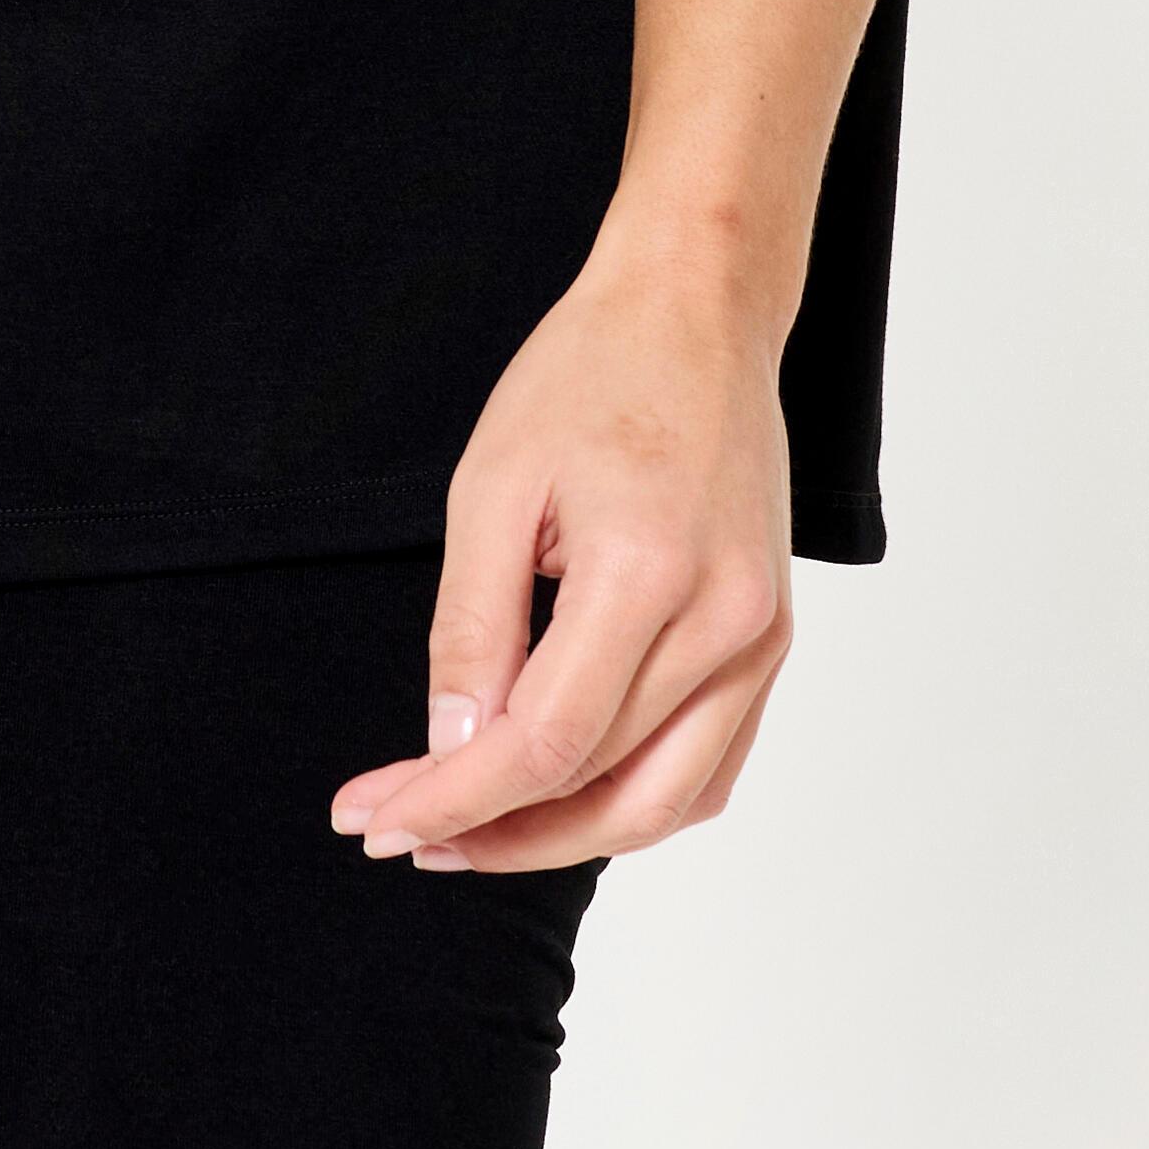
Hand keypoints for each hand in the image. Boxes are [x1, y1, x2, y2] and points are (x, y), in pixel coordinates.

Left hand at [325, 228, 795, 872]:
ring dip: (561, 836)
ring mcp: (762, 639)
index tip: (377, 819)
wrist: (697, 312)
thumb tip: (450, 753)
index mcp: (648, 572)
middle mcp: (726, 623)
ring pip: (663, 803)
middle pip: (600, 788)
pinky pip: (710, 769)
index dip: (452, 797)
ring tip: (468, 832)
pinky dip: (635, 805)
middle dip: (490, 829)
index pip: (542, 744)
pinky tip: (559, 801)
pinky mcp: (771, 641)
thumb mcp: (491, 485)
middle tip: (400, 830)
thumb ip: (471, 630)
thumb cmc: (590, 375)